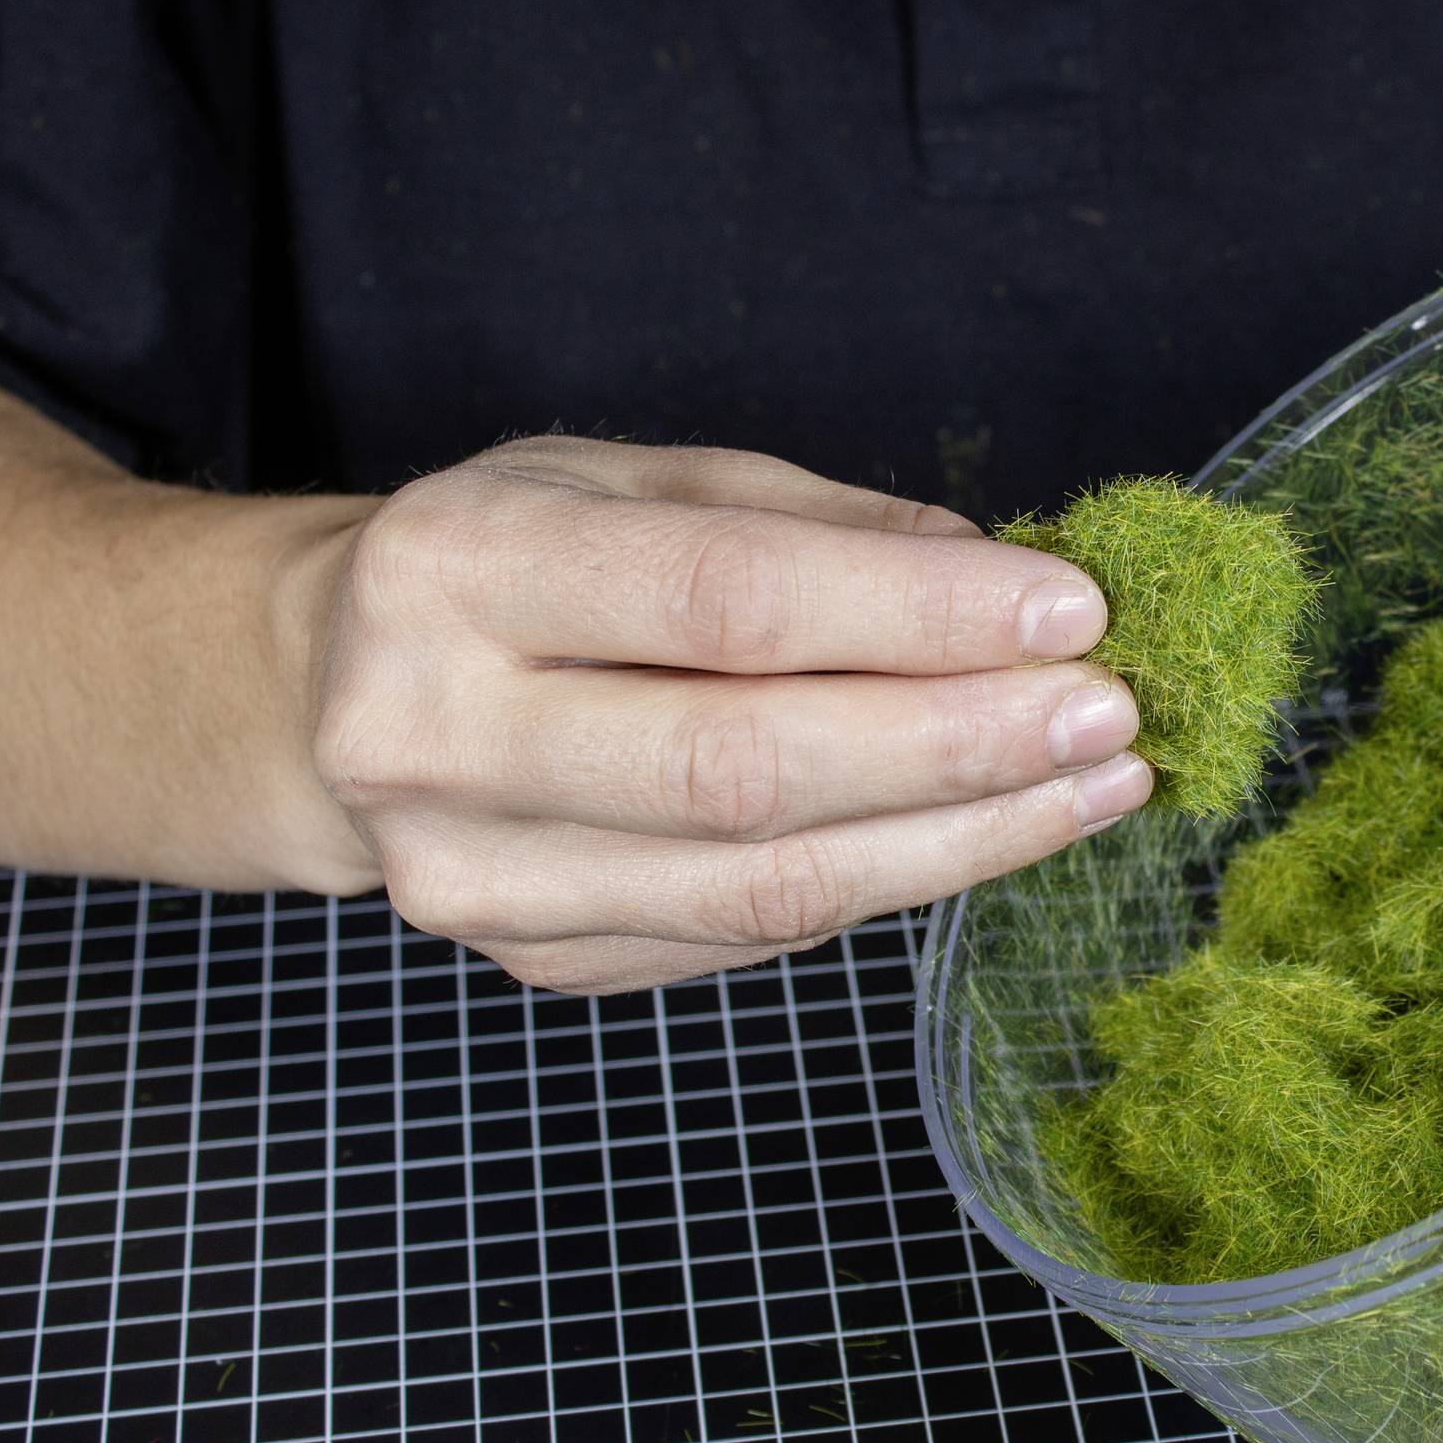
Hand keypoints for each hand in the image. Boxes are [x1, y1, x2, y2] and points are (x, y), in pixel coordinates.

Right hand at [304, 436, 1150, 992]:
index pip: (727, 602)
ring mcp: (482, 877)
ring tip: (1093, 784)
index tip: (1069, 610)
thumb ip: (811, 524)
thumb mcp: (629, 480)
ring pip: (766, 884)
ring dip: (962, 836)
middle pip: (749, 768)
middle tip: (1110, 712)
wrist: (333, 696)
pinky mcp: (542, 961)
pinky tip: (991, 829)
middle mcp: (437, 734)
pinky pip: (756, 935)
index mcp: (456, 568)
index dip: (915, 615)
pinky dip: (894, 878)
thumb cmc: (510, 565)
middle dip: (960, 744)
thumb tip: (1001, 583)